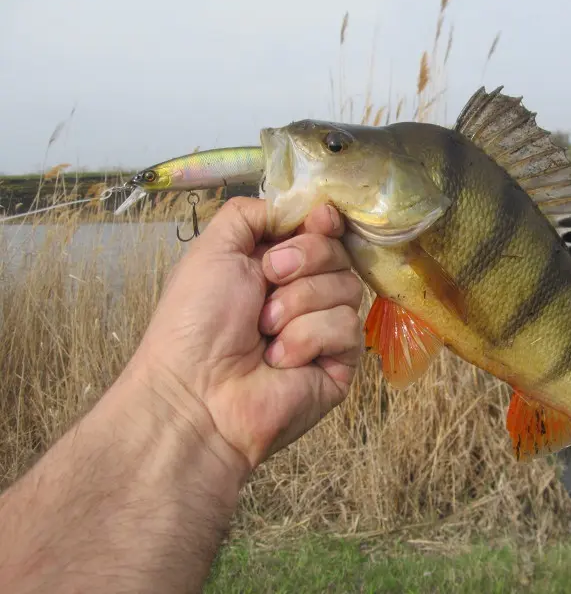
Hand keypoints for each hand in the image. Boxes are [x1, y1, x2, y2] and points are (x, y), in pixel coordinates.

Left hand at [126, 198, 363, 471]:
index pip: (322, 231)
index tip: (317, 220)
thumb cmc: (195, 322)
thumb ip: (251, 213)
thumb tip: (298, 206)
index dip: (323, 222)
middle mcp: (304, 294)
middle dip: (302, 261)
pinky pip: (347, 328)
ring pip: (347, 288)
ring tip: (264, 332)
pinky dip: (307, 338)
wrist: (196, 392)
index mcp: (275, 266)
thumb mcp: (214, 249)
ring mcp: (325, 329)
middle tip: (266, 282)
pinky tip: (280, 360)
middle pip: (339, 253)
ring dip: (297, 305)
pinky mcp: (340, 362)